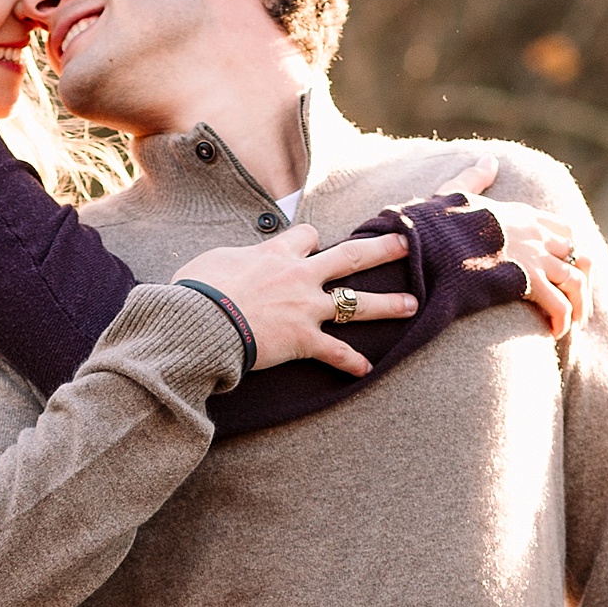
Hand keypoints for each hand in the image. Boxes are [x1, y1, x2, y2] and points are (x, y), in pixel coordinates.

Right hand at [178, 225, 416, 376]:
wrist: (198, 320)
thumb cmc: (196, 291)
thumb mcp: (213, 262)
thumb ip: (234, 261)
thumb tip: (233, 267)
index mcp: (276, 253)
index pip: (306, 237)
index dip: (311, 240)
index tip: (314, 243)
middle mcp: (299, 275)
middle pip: (349, 257)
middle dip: (381, 250)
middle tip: (405, 244)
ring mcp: (306, 308)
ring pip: (357, 303)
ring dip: (387, 305)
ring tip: (411, 305)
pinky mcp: (303, 339)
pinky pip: (335, 352)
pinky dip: (350, 362)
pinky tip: (366, 369)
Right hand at [439, 151, 591, 340]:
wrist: (425, 243)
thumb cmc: (433, 224)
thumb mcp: (454, 194)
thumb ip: (474, 179)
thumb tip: (489, 159)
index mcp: (519, 213)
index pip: (562, 228)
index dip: (569, 250)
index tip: (565, 271)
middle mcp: (533, 233)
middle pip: (578, 255)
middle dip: (581, 283)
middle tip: (575, 307)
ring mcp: (532, 256)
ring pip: (575, 281)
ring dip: (577, 306)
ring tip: (569, 325)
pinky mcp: (525, 280)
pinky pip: (557, 302)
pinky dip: (561, 319)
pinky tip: (554, 333)